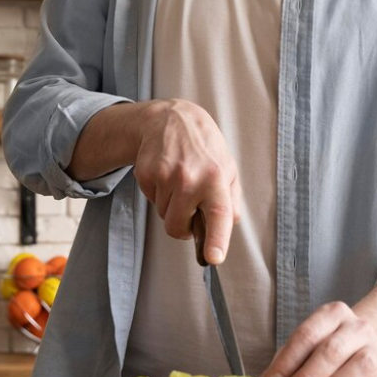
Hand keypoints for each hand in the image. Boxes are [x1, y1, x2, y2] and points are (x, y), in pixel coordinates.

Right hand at [133, 99, 240, 262]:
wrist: (171, 119)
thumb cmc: (204, 148)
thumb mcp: (228, 168)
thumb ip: (231, 201)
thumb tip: (227, 227)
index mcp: (217, 179)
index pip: (218, 214)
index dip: (216, 239)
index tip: (213, 258)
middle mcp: (190, 178)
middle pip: (177, 227)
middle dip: (182, 223)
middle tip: (190, 202)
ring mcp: (166, 175)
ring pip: (163, 215)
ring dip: (171, 205)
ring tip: (179, 179)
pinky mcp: (146, 173)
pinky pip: (150, 200)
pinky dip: (158, 193)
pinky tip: (166, 172)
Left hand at [261, 301, 376, 376]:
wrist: (370, 346)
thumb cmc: (330, 349)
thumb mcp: (310, 345)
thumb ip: (289, 362)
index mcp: (333, 314)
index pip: (306, 336)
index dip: (286, 363)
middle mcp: (358, 327)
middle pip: (330, 352)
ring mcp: (376, 349)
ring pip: (356, 368)